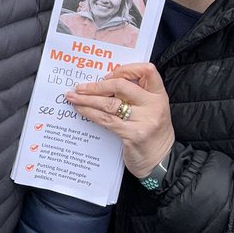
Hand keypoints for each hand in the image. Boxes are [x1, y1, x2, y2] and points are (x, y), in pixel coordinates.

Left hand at [65, 62, 175, 177]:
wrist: (161, 162)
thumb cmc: (152, 134)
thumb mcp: (151, 110)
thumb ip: (135, 96)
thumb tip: (103, 83)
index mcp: (159, 95)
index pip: (147, 71)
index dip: (126, 70)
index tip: (108, 76)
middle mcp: (154, 105)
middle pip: (121, 86)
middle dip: (96, 86)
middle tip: (80, 88)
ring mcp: (144, 120)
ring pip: (109, 103)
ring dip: (87, 99)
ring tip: (72, 97)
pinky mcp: (133, 134)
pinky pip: (106, 120)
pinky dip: (90, 113)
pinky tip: (80, 110)